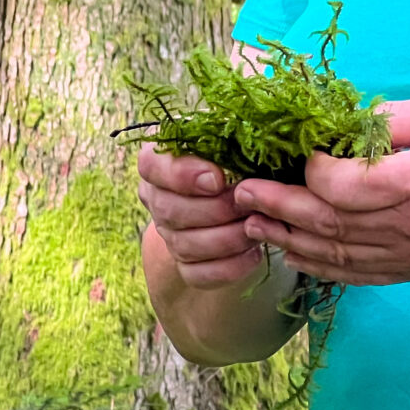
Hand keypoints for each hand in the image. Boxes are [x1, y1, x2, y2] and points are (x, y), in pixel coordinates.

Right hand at [137, 146, 266, 289]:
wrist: (235, 192)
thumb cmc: (234, 152)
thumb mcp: (229, 134)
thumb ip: (229, 135)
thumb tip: (250, 143)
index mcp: (159, 160)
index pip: (152, 166)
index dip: (182, 175)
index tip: (217, 178)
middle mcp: (156, 197)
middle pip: (170, 210)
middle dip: (216, 210)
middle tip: (249, 203)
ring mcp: (168, 233)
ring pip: (185, 245)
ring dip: (227, 238)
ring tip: (258, 226)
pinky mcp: (184, 264)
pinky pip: (198, 275)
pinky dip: (229, 267)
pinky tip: (254, 253)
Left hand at [231, 92, 409, 285]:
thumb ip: (398, 118)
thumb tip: (345, 121)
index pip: (347, 186)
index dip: (311, 171)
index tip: (297, 150)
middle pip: (331, 224)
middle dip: (279, 208)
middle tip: (241, 193)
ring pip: (337, 255)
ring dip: (289, 240)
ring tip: (252, 223)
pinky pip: (357, 275)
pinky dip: (319, 265)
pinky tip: (293, 252)